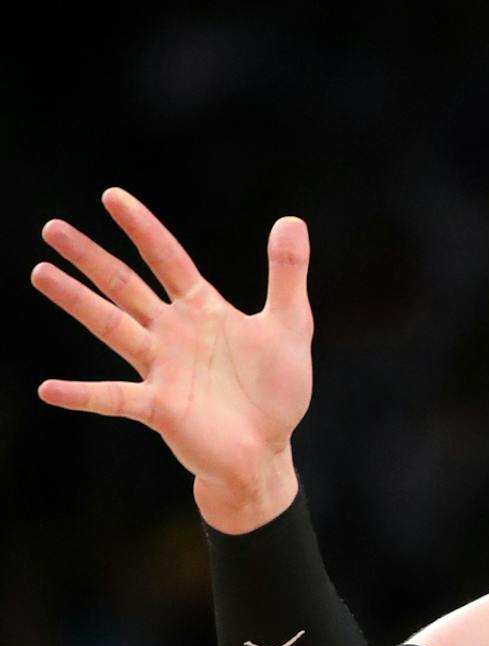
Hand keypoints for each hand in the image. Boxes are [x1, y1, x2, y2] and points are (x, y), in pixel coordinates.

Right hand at [33, 188, 312, 530]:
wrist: (266, 450)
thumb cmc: (275, 390)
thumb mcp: (290, 325)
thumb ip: (287, 274)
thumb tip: (292, 219)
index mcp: (202, 309)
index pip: (167, 258)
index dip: (142, 228)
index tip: (112, 196)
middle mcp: (173, 333)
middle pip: (125, 285)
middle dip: (90, 257)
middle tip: (52, 228)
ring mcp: (161, 368)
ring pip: (111, 326)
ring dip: (77, 301)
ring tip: (40, 272)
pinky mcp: (158, 407)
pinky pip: (114, 398)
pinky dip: (82, 395)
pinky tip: (49, 389)